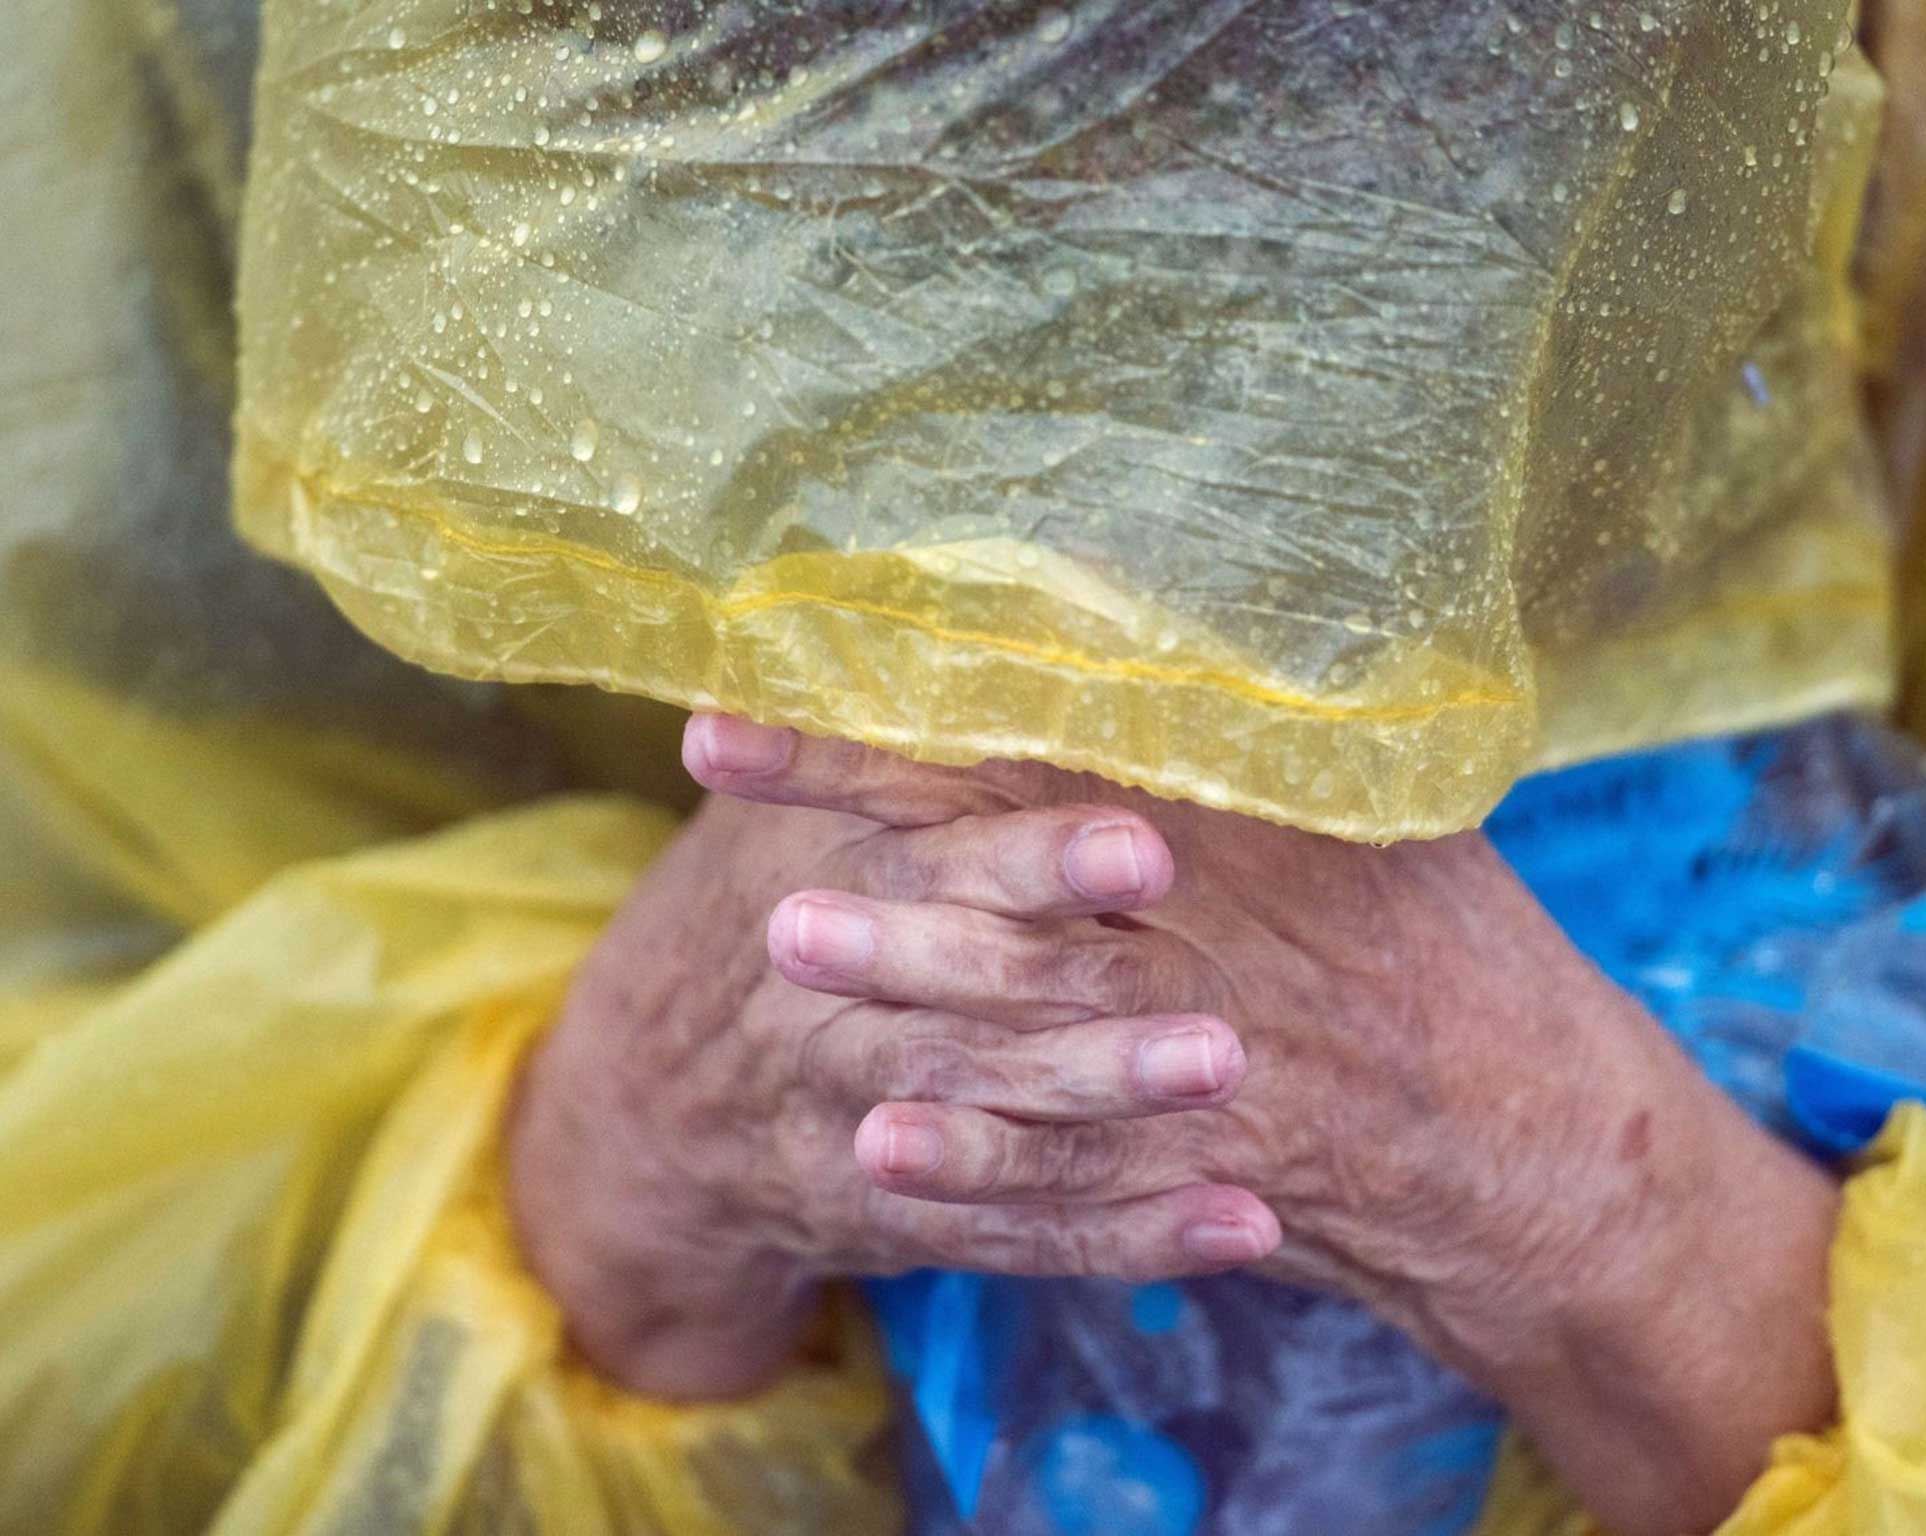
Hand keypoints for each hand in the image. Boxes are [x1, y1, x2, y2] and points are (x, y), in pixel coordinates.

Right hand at [505, 748, 1278, 1400]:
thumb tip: (1045, 581)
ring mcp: (864, 1125)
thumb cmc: (766, 903)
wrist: (648, 1103)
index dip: (1034, 864)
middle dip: (1087, 1015)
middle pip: (968, 1016)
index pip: (937, 873)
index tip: (1146, 848)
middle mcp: (839, 1015)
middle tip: (1215, 1020)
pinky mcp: (899, 1216)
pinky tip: (1245, 1225)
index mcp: (828, 885)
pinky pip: (1024, 1234)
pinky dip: (1134, 1234)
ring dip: (1116, 1112)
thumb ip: (890, 724)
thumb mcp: (798, 804)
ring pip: (999, 1131)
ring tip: (1230, 1079)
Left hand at [681, 716, 1840, 1535]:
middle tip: (732, 762)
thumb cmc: (1446, 942)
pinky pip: (1069, 1168)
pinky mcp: (1196, 1159)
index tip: (815, 648)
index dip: (916, 694)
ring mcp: (1197, 1045)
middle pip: (1008, 845)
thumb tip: (1135, 606)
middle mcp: (1204, 917)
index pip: (1050, 729)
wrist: (1533, 1135)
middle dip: (867, 803)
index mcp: (1236, 807)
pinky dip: (977, 1161)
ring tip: (783, 946)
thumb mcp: (1370, 802)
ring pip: (1025, 999)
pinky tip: (881, 1146)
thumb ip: (1250, 720)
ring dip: (904, 972)